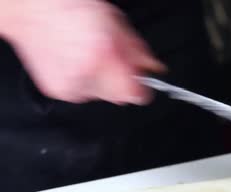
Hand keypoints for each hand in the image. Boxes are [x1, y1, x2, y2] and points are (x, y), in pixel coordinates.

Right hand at [0, 0, 164, 104]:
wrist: (30, 10)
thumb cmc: (69, 9)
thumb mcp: (115, 23)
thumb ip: (138, 51)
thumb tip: (153, 68)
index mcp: (102, 57)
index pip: (136, 95)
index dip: (141, 87)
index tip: (142, 80)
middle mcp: (86, 75)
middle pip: (120, 97)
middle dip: (121, 80)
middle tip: (111, 59)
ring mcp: (70, 86)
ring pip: (101, 95)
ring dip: (101, 80)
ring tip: (89, 56)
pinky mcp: (57, 91)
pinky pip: (82, 93)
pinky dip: (83, 80)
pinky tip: (75, 62)